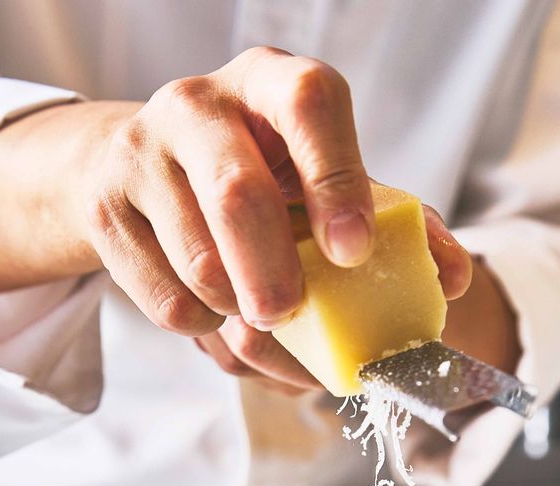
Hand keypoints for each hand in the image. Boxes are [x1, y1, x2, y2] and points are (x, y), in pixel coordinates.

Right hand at [0, 46, 483, 390]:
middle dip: (272, 271)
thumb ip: (397, 226)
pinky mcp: (105, 208)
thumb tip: (454, 281)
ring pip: (195, 259)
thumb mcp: (327, 183)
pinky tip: (215, 314)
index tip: (354, 250)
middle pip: (237, 192)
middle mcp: (202, 104)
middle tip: (290, 317)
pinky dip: (199, 327)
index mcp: (275, 84)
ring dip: (237, 313)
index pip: (309, 105)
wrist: (144, 169)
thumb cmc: (263, 176)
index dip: (337, 178)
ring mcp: (142, 151)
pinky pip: (160, 296)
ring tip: (261, 319)